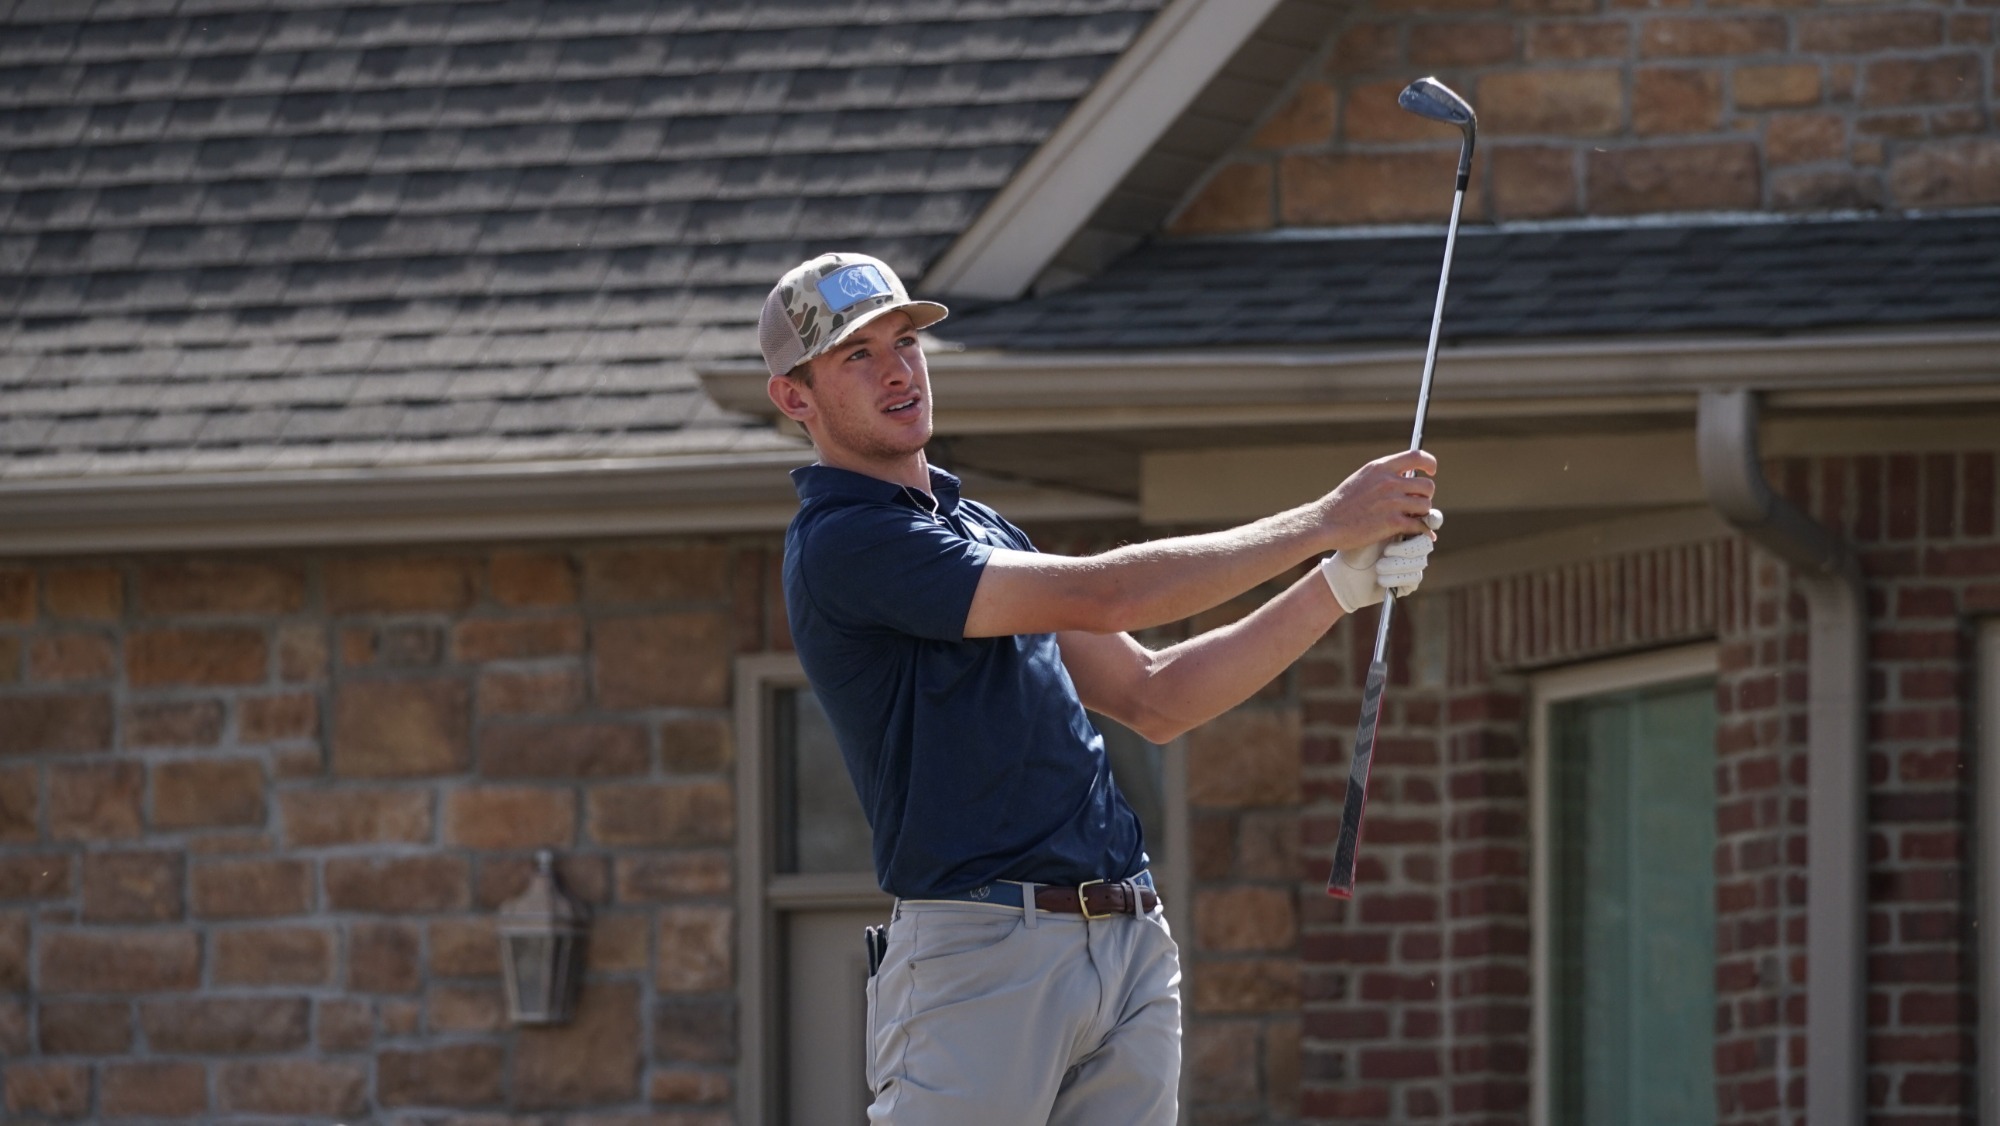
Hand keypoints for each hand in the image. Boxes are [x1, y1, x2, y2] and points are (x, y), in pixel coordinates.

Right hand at [1318, 450, 1437, 551]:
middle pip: (1427, 485)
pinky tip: (1423, 533)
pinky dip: (1423, 531)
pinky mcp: (1392, 523)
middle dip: (1425, 496)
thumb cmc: (1342, 503)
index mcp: (1381, 468)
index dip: (1429, 463)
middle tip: (1416, 503)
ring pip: (1426, 505)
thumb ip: (1384, 475)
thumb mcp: (1362, 478)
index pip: (1416, 456)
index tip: (1430, 471)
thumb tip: (1406, 477)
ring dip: (1422, 513)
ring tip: (1413, 517)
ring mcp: (1392, 502)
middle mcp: (1389, 482)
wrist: (1326, 522)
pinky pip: (1419, 525)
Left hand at [1320, 510, 1442, 612]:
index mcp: (1408, 525)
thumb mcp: (1371, 525)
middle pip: (1426, 543)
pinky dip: (1395, 578)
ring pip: (1420, 562)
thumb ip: (1391, 512)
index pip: (1430, 519)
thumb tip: (1408, 504)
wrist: (1343, 572)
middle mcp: (1414, 544)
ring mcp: (1413, 563)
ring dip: (1396, 564)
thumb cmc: (1354, 544)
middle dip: (1406, 548)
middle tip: (1387, 551)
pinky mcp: (1409, 582)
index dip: (1432, 519)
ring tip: (1378, 566)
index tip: (1428, 520)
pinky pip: (1413, 578)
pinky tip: (1380, 578)